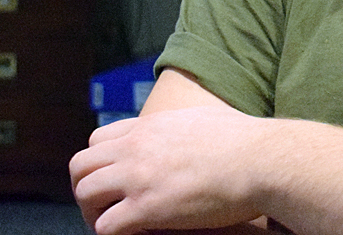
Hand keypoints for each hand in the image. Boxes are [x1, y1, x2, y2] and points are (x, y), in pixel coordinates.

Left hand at [70, 106, 269, 234]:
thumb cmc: (246, 141)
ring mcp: (139, 177)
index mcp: (151, 126)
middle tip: (106, 206)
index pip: (98, 139)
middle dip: (87, 188)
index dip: (101, 162)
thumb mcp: (206, 118)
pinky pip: (105, 226)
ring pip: (84, 194)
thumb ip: (184, 125)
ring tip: (116, 222)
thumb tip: (189, 130)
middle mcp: (138, 147)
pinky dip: (113, 234)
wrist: (262, 159)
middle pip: (80, 165)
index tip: (116, 179)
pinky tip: (137, 234)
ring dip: (94, 212)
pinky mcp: (148, 208)